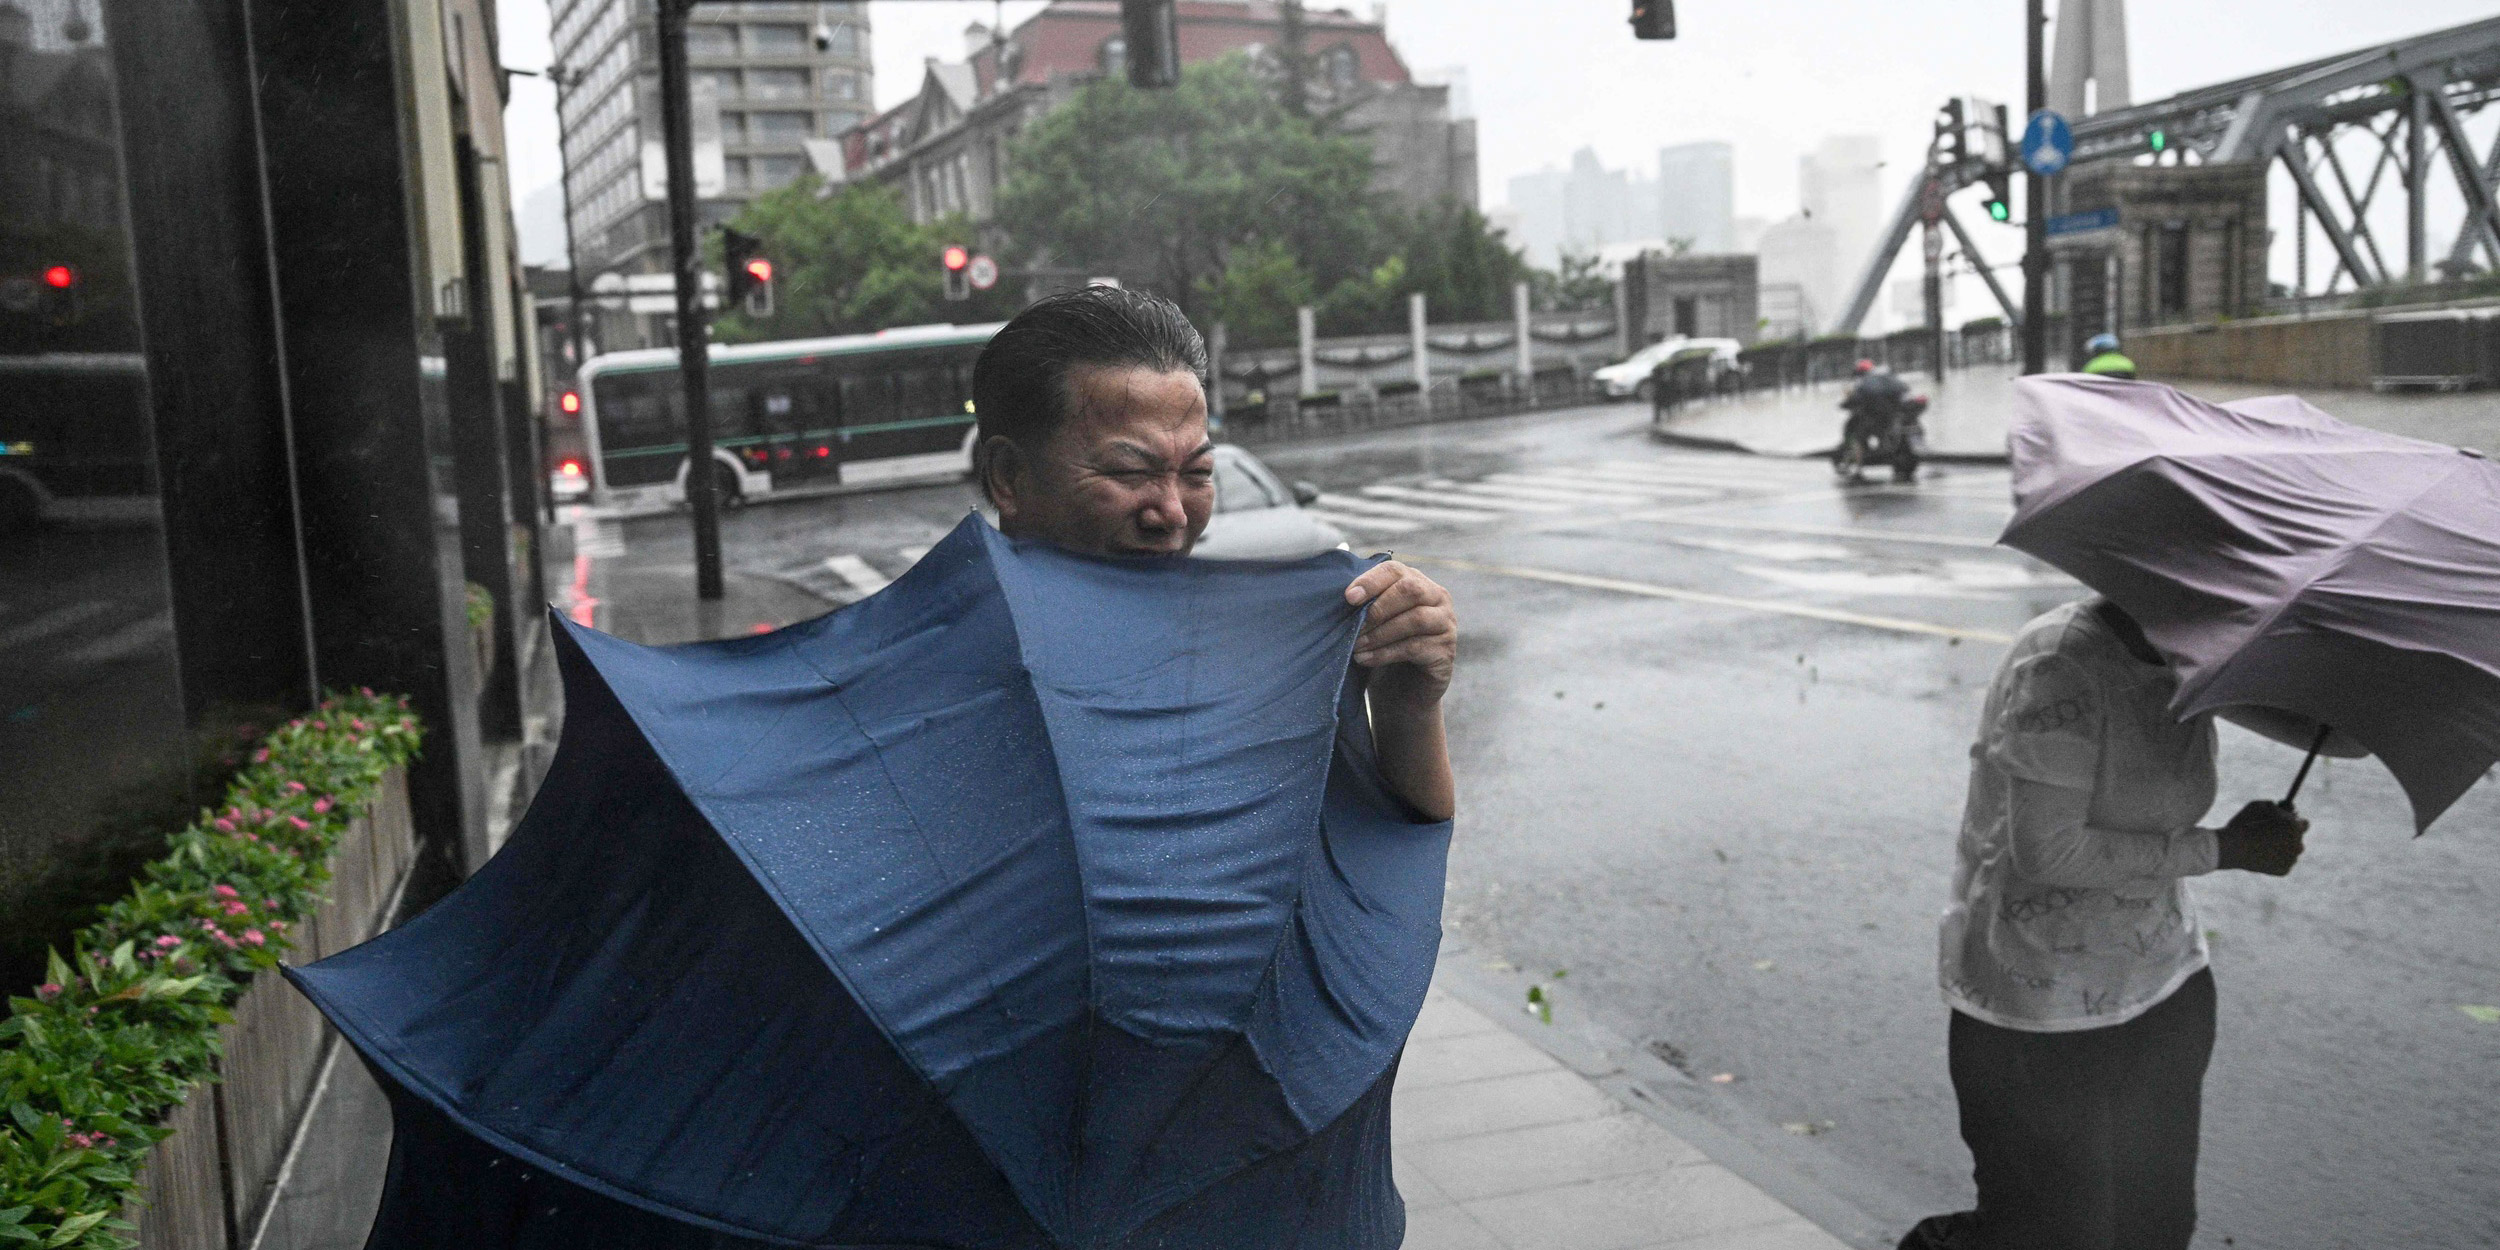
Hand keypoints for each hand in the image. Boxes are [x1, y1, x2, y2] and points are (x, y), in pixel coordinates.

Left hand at [1346, 560, 1455, 706]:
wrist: (1401, 691)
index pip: (1395, 570)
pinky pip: (1415, 646)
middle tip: (1353, 627)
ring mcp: (1445, 623)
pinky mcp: (1445, 651)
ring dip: (1380, 633)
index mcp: (1416, 582)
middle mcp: (1437, 598)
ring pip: (1415, 619)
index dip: (1371, 581)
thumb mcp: (1372, 623)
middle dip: (1377, 608)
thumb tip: (1345, 596)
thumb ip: (1365, 605)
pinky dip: (1386, 653)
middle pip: (1410, 590)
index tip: (1349, 598)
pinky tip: (1366, 659)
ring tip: (1356, 646)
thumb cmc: (1383, 649)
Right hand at [2216, 801, 2308, 876]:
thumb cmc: (2243, 824)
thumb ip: (2273, 806)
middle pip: (2298, 839)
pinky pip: (2283, 863)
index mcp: (2294, 826)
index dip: (2293, 823)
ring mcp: (2292, 859)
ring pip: (2292, 852)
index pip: (2304, 824)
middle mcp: (2298, 844)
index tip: (2284, 824)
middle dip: (2287, 837)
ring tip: (2263, 846)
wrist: (2232, 848)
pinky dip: (2275, 860)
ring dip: (2283, 849)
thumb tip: (2279, 809)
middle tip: (2271, 835)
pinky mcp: (2284, 871)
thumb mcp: (2257, 806)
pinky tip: (2260, 856)